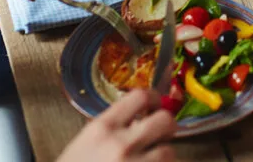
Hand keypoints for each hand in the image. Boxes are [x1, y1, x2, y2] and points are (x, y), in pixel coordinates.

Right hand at [58, 91, 176, 161]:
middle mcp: (120, 145)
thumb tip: (138, 121)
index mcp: (101, 129)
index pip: (139, 97)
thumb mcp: (84, 144)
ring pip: (168, 152)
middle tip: (162, 134)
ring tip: (149, 161)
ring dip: (163, 157)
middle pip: (164, 121)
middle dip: (166, 127)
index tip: (155, 104)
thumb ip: (111, 130)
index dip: (153, 98)